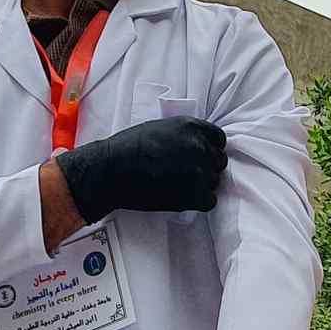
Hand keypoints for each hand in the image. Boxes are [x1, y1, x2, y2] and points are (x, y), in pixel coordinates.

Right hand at [54, 116, 226, 225]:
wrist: (112, 171)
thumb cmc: (126, 149)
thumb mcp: (158, 128)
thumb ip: (181, 135)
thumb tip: (191, 146)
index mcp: (191, 127)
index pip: (218, 139)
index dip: (210, 149)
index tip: (201, 157)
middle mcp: (199, 146)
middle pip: (218, 161)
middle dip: (206, 168)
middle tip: (187, 175)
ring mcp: (199, 171)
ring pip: (214, 182)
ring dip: (201, 186)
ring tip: (179, 188)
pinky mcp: (194, 194)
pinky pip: (209, 201)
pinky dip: (198, 202)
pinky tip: (181, 199)